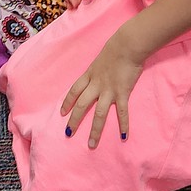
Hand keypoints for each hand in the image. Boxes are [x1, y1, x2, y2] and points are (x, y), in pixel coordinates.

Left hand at [60, 31, 143, 147]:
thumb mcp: (100, 59)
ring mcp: (109, 90)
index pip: (74, 90)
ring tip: (91, 144)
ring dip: (95, 130)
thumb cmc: (116, 49)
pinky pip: (122, 112)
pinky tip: (123, 137)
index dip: (67, 102)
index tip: (62, 113)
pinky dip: (123, 125)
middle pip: (82, 105)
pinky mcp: (122, 93)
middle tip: (69, 133)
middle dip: (75, 120)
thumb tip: (99, 74)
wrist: (127, 46)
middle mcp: (96, 85)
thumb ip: (98, 69)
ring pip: (99, 114)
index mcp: (90, 75)